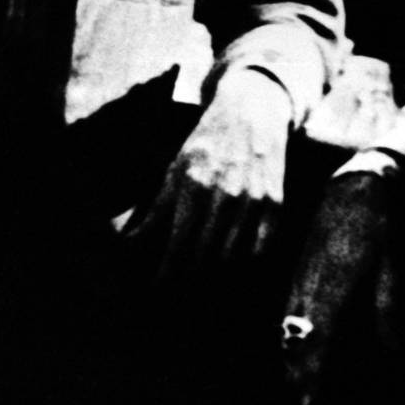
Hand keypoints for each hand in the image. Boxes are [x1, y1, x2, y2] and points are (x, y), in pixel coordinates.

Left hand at [124, 67, 292, 277]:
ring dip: (214, 276)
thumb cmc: (204, 145)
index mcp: (191, 186)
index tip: (157, 290)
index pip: (178, 247)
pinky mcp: (274, 204)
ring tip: (201, 283)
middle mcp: (223, 195)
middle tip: (178, 291)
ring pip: (231, 258)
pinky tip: (231, 266)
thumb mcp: (173, 171)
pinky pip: (260, 250)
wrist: (250, 113)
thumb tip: (129, 242)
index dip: (167, 275)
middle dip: (188, 281)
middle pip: (204, 258)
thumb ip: (155, 210)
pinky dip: (244, 263)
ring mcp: (252, 200)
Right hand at [282, 165, 394, 404]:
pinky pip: (288, 304)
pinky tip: (289, 342)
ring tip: (291, 383)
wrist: (358, 184)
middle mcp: (312, 283)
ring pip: (289, 323)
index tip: (308, 403)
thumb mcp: (394, 266)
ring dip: (290, 354)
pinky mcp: (300, 264)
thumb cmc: (382, 225)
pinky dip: (288, 330)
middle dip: (298, 373)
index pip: (320, 341)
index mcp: (335, 286)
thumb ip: (388, 307)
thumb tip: (393, 350)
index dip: (313, 375)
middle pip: (298, 338)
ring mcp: (302, 272)